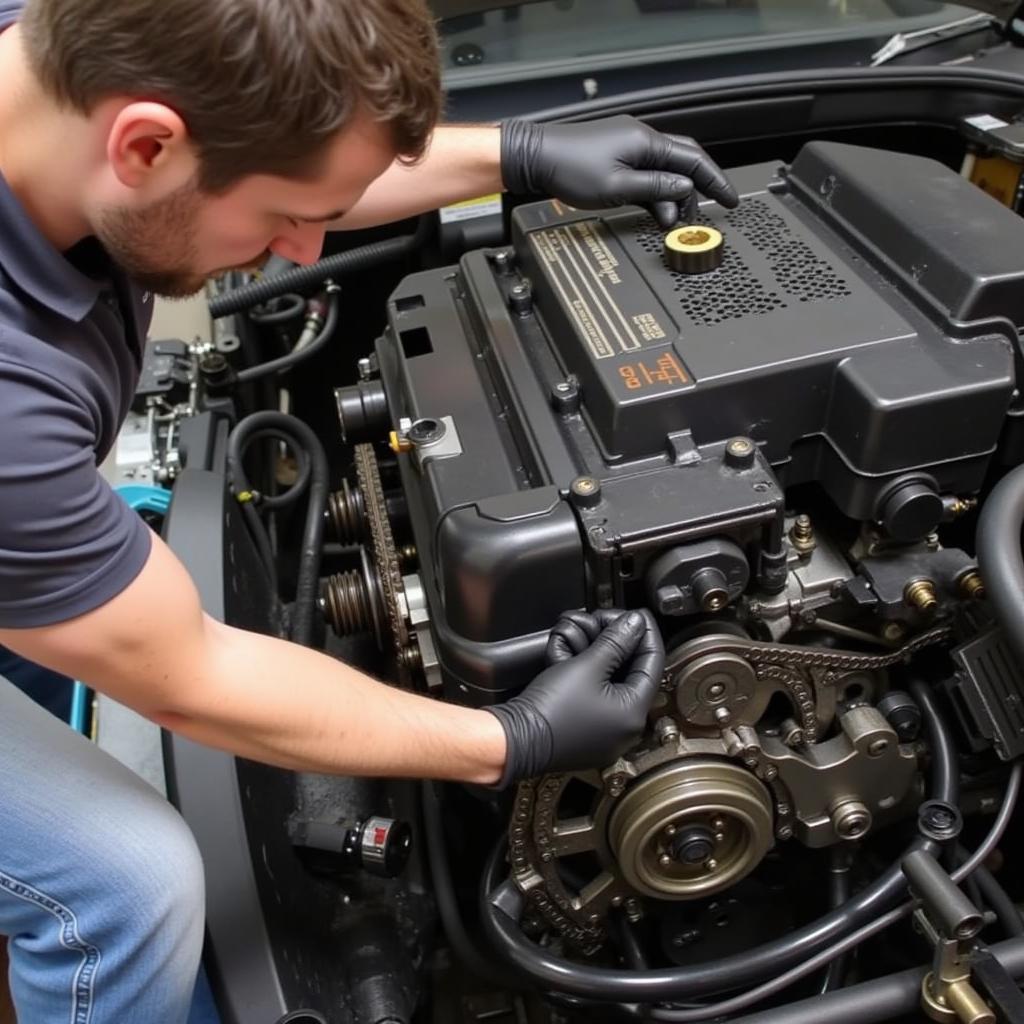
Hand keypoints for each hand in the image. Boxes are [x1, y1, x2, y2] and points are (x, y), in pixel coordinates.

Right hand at [485, 609, 664, 787]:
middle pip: (635, 672)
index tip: (637, 616)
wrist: (515, 739)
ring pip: (617, 683)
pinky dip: (597, 676)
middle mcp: (627, 728)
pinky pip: (603, 698)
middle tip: (611, 623)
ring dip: (608, 656)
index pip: (653, 663)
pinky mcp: (591, 733)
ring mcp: (609, 733)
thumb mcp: (586, 666)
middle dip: (621, 643)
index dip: (645, 633)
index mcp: (634, 714)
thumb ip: (615, 641)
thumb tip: (633, 624)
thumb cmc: (548, 711)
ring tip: (594, 636)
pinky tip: (586, 659)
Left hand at [500, 115, 737, 229]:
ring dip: (673, 196)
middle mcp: (641, 138)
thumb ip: (655, 190)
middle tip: (707, 213)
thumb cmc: (569, 168)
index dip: (715, 181)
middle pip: (683, 163)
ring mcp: (628, 146)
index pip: (694, 159)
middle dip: (698, 189)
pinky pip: (646, 174)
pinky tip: (656, 211)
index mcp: (646, 141)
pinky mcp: (616, 156)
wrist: (535, 158)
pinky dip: (654, 193)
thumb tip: (683, 191)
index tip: (729, 199)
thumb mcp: (618, 187)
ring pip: (664, 171)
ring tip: (675, 221)